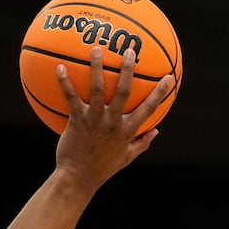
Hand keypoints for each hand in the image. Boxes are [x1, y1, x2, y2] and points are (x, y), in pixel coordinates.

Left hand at [53, 47, 173, 190]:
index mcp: (127, 130)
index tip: (169, 77)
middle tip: (130, 51)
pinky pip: (71, 97)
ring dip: (97, 67)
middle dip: (128, 69)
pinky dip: (64, 82)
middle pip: (123, 90)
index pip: (149, 108)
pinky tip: (59, 67)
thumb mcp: (126, 158)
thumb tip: (157, 131)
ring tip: (96, 49)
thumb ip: (142, 143)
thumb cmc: (102, 168)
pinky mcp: (77, 120)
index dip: (160, 92)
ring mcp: (94, 119)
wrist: (78, 178)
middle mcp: (113, 122)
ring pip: (97, 88)